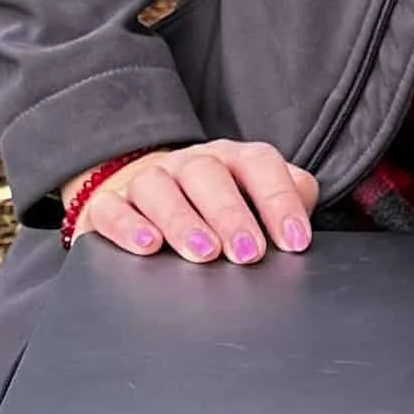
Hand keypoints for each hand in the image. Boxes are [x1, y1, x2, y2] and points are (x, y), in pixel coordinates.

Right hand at [63, 139, 317, 262]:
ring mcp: (148, 180)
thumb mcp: (259, 202)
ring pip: (158, 187)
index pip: (260, 165)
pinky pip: (112, 207)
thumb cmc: (223, 208)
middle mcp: (191, 164)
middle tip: (247, 253)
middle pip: (208, 174)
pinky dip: (127, 225)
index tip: (295, 241)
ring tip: (202, 253)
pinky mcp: (111, 204)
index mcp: (234, 159)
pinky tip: (147, 247)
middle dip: (230, 214)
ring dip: (181, 220)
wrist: (156, 200)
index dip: (279, 200)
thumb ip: (290, 204)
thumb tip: (303, 228)